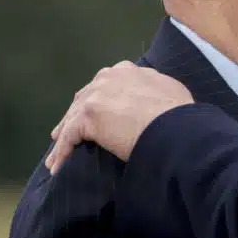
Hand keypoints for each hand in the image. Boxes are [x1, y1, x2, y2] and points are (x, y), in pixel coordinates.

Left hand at [45, 62, 193, 172]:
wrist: (176, 126)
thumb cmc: (180, 114)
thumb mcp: (169, 90)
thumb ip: (152, 90)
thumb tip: (151, 99)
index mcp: (128, 70)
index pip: (104, 85)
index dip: (99, 100)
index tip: (97, 114)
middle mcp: (109, 77)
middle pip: (83, 98)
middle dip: (76, 115)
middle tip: (69, 133)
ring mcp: (96, 95)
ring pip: (72, 118)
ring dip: (65, 137)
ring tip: (58, 155)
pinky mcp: (88, 116)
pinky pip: (69, 137)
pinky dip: (62, 152)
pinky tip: (58, 166)